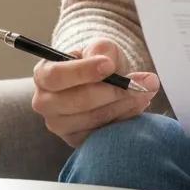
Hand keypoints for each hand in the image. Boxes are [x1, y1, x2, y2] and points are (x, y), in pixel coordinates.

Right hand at [31, 38, 159, 147]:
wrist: (103, 83)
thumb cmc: (97, 62)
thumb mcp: (100, 48)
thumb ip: (102, 50)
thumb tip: (109, 63)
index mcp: (44, 75)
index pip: (56, 76)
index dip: (84, 71)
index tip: (110, 66)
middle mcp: (45, 103)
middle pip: (77, 101)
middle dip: (113, 91)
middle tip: (141, 82)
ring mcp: (59, 125)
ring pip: (93, 118)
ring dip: (124, 104)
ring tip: (144, 91)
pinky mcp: (75, 141)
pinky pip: (102, 134)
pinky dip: (124, 119)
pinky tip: (136, 105)